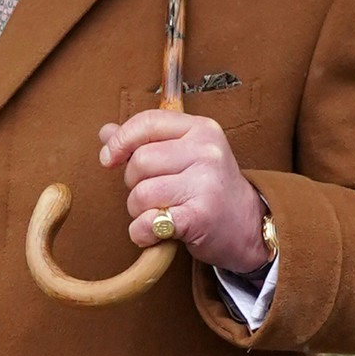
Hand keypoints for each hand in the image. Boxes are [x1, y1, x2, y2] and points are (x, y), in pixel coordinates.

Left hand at [98, 110, 267, 273]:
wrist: (248, 226)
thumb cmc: (208, 188)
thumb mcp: (184, 154)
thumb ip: (145, 142)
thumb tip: (106, 133)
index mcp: (201, 129)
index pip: (148, 122)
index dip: (121, 141)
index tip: (109, 159)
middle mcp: (206, 152)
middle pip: (140, 161)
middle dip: (133, 183)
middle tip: (150, 194)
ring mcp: (206, 183)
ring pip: (141, 194)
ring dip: (138, 211)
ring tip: (157, 213)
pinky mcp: (201, 216)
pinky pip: (149, 222)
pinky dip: (141, 232)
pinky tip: (153, 233)